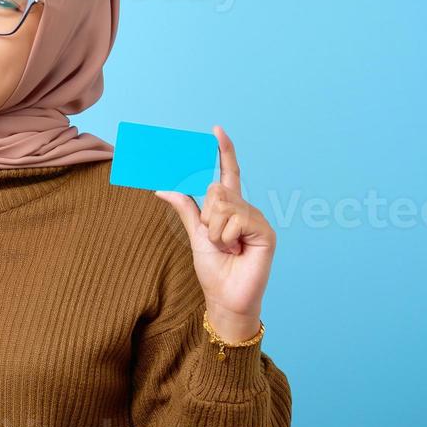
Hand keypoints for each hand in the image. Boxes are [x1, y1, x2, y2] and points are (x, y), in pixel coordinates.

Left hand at [154, 125, 274, 342]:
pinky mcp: (265, 231)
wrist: (225, 297)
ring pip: (224, 205)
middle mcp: (245, 209)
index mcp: (229, 208)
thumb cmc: (213, 270)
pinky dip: (228, 237)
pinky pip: (236, 220)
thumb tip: (162, 187)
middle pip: (216, 190)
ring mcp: (256, 219)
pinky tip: (237, 250)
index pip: (227, 174)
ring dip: (216, 231)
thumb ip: (185, 208)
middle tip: (216, 240)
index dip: (223, 151)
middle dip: (207, 217)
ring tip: (228, 248)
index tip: (216, 129)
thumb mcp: (195, 235)